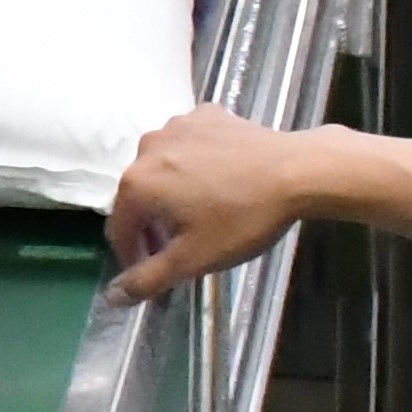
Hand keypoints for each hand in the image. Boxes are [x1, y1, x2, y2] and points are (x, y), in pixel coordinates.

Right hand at [107, 107, 322, 302]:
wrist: (298, 171)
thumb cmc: (242, 218)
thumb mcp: (193, 259)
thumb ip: (147, 279)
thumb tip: (113, 296)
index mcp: (136, 184)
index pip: (119, 229)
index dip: (133, 255)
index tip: (155, 270)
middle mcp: (147, 148)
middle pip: (139, 195)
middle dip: (154, 222)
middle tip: (183, 243)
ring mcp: (178, 125)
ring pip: (162, 166)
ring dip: (172, 189)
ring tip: (204, 208)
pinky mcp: (206, 115)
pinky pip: (189, 143)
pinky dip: (195, 160)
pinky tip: (220, 175)